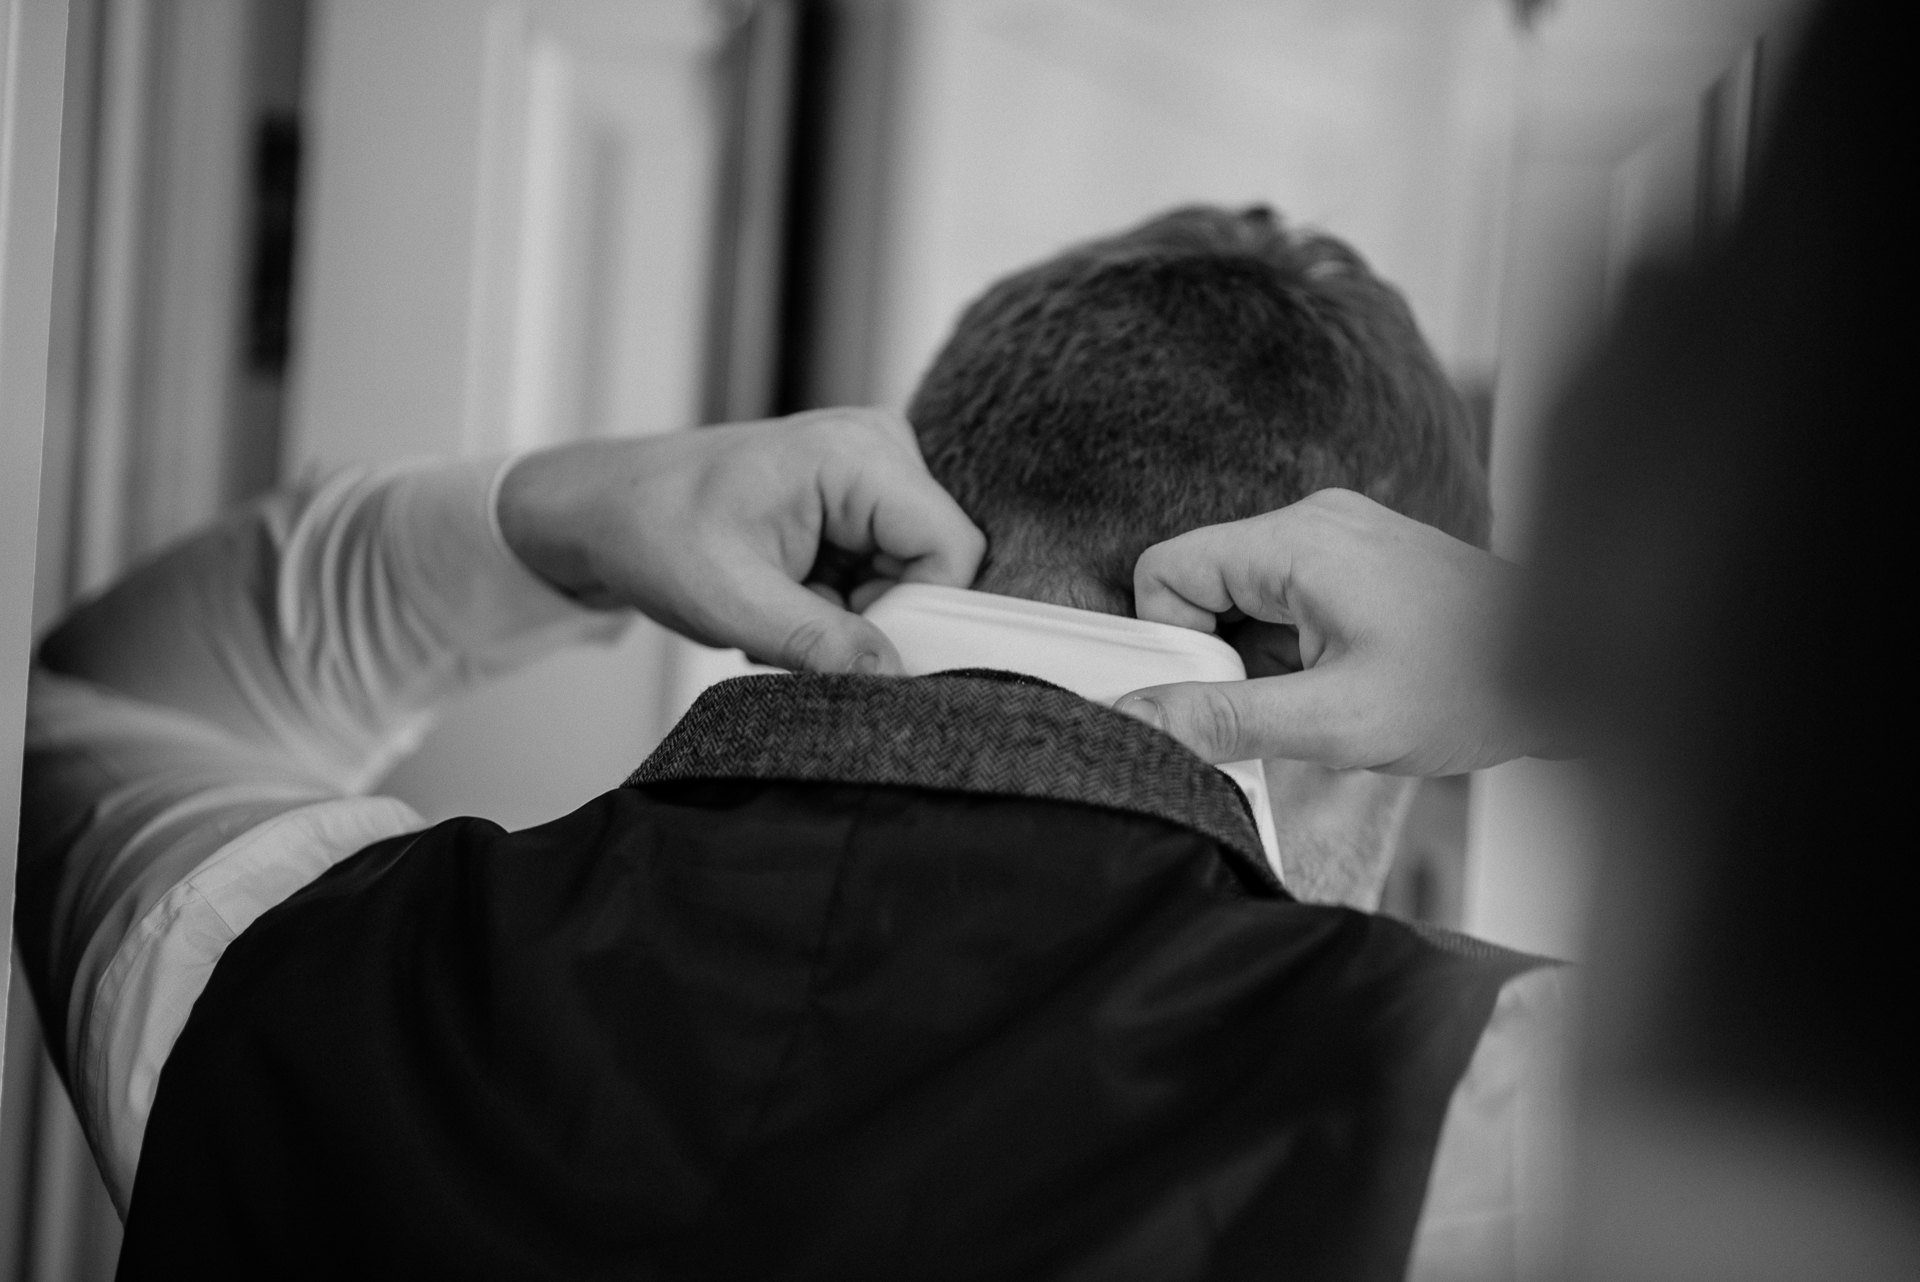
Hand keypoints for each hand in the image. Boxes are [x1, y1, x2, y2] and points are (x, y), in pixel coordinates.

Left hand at [497, 409, 985, 673]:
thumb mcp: (731, 599)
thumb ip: (816, 641)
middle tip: (799, 624)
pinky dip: (842, 600)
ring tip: (786, 605)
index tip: (852, 646)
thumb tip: (890, 675)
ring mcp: (872, 470)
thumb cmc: (654, 530)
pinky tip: (791, 594)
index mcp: (858, 452)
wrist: (607, 510)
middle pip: (937, 565)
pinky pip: (887, 571)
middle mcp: (879, 448)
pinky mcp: (861, 498)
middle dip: (878, 614)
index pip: (952, 550)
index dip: (919, 613)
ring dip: (854, 612)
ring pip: (913, 576)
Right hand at [1115, 489, 1541, 774]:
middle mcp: (1313, 522)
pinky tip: (1343, 682)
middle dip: (1220, 655)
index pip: (1167, 570)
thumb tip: (1139, 720)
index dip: (1171, 641)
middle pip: (1204, 582)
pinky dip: (1293, 649)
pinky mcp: (1359, 561)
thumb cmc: (1466, 688)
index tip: (1214, 698)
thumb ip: (1227, 718)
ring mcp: (1340, 537)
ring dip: (1261, 659)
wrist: (1569, 670)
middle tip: (1277, 708)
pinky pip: (1286, 601)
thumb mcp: (1335, 721)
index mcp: (1297, 542)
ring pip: (1245, 597)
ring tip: (1324, 697)